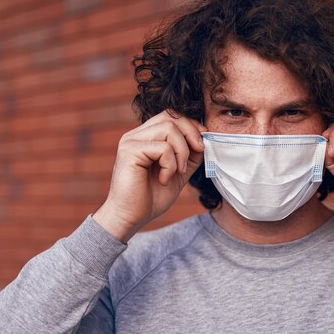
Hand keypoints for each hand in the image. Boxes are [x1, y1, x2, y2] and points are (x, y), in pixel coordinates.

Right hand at [93, 110, 205, 241]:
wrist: (131, 217)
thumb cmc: (151, 197)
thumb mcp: (179, 172)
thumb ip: (190, 155)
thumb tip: (204, 138)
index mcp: (146, 137)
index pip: (171, 116)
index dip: (191, 125)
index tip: (202, 143)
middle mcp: (136, 135)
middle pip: (171, 116)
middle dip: (191, 133)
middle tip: (198, 152)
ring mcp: (131, 141)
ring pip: (169, 129)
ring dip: (182, 152)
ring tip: (178, 171)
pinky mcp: (129, 151)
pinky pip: (162, 148)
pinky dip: (170, 165)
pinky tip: (163, 179)